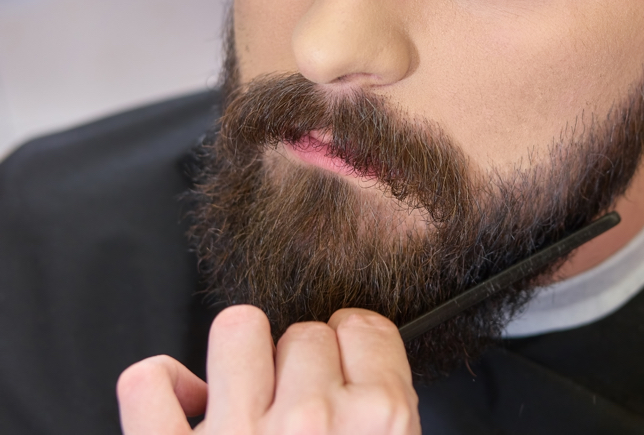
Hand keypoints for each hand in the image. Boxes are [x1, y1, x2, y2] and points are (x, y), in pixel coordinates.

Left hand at [117, 305, 419, 433]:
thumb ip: (388, 406)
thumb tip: (365, 351)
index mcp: (380, 421)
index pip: (364, 327)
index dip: (353, 352)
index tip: (343, 376)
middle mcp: (312, 422)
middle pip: (305, 333)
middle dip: (301, 369)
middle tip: (299, 421)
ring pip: (238, 327)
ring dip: (241, 361)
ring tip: (247, 401)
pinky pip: (149, 383)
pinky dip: (162, 392)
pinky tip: (187, 414)